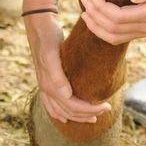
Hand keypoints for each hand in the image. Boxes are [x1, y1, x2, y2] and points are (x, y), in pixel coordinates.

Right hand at [23, 0, 110, 122]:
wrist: (38, 27)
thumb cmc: (48, 38)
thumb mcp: (52, 55)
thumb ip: (57, 76)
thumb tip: (67, 96)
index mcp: (50, 85)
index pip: (73, 106)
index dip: (90, 109)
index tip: (107, 105)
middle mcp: (47, 89)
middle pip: (69, 111)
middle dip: (88, 113)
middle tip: (107, 109)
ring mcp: (45, 86)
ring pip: (60, 111)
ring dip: (76, 116)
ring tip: (93, 117)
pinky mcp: (45, 81)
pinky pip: (50, 105)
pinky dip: (58, 114)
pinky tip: (65, 118)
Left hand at [80, 0, 145, 44]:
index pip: (117, 17)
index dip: (100, 8)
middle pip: (112, 29)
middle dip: (94, 16)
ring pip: (114, 37)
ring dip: (96, 26)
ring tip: (85, 11)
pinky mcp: (144, 30)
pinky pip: (119, 38)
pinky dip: (104, 31)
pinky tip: (96, 20)